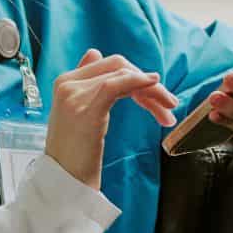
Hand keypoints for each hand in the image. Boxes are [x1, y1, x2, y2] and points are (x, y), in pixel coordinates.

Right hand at [44, 49, 178, 191]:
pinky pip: (118, 85)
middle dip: (147, 81)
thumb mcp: (78, 112)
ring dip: (153, 89)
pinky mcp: (86, 108)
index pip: (107, 65)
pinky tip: (155, 87)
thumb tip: (95, 53)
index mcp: (65, 82)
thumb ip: (86, 84)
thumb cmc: (74, 153)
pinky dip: (140, 83)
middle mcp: (67, 83)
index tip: (153, 96)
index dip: (135, 76)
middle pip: (118, 67)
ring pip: (123, 75)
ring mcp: (75, 94)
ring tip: (168, 107)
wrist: (63, 180)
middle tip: (168, 103)